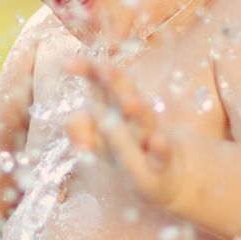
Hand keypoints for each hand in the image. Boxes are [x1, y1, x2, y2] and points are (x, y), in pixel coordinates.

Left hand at [65, 56, 191, 211]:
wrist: (173, 176)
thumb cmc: (131, 155)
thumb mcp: (101, 143)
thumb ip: (81, 128)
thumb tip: (69, 121)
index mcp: (114, 109)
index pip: (101, 84)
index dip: (88, 71)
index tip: (67, 63)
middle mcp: (132, 119)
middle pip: (123, 95)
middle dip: (114, 82)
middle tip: (104, 67)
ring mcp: (151, 140)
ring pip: (143, 122)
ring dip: (136, 112)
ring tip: (128, 102)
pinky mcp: (165, 164)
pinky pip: (162, 156)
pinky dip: (161, 149)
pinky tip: (157, 141)